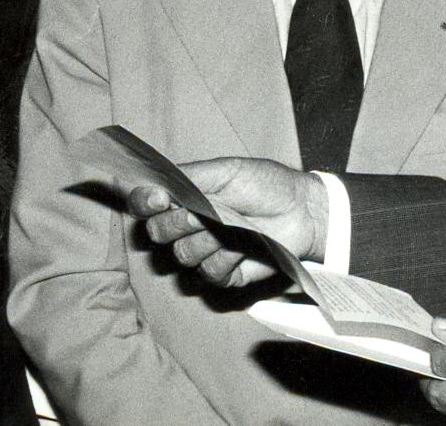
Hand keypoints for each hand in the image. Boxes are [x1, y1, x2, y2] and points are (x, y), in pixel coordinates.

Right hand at [126, 157, 327, 286]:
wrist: (302, 210)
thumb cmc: (266, 185)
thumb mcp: (227, 170)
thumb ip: (190, 176)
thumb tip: (155, 183)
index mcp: (183, 198)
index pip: (145, 204)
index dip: (144, 203)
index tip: (159, 199)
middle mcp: (187, 227)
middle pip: (157, 233)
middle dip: (178, 222)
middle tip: (204, 213)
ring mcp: (204, 252)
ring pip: (183, 255)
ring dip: (208, 239)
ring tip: (234, 227)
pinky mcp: (224, 274)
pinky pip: (209, 273)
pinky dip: (227, 259)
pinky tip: (244, 247)